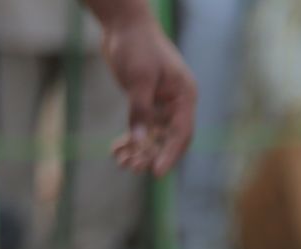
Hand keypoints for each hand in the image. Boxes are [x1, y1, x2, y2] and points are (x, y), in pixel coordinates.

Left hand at [101, 15, 197, 174]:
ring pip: (153, 136)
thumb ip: (140, 109)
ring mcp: (161, 104)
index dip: (170, 154)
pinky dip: (129, 139)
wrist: (124, 25)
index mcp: (184, 96)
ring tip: (122, 163)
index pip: (181, 133)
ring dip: (138, 150)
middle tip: (132, 168)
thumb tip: (139, 140)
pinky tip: (117, 149)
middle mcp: (176, 103)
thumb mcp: (139, 78)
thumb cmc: (137, 45)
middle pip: (168, 139)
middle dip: (150, 155)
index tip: (156, 172)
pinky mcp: (146, 102)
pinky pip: (141, 127)